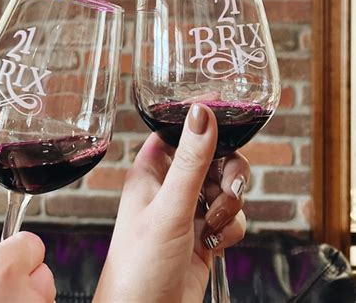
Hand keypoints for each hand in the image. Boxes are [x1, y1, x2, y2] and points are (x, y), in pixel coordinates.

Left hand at [93, 103, 249, 302]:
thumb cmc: (140, 265)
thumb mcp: (170, 208)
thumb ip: (191, 161)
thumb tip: (201, 113)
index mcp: (151, 170)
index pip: (177, 129)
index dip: (200, 119)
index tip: (226, 108)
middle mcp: (170, 186)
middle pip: (212, 156)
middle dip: (227, 171)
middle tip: (228, 187)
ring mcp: (188, 210)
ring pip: (226, 186)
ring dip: (230, 203)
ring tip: (214, 224)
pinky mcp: (205, 234)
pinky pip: (232, 216)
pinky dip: (231, 228)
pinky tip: (216, 243)